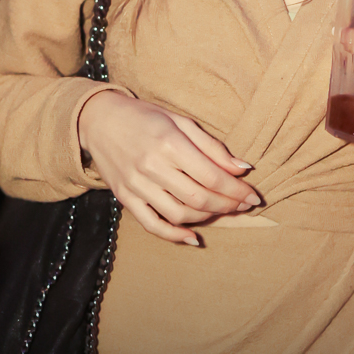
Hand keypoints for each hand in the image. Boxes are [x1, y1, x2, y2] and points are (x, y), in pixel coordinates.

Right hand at [78, 91, 259, 244]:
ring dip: (207, 218)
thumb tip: (243, 168)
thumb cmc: (145, 117)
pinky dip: (174, 236)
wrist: (99, 120)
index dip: (237, 190)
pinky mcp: (125, 198)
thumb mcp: (180, 121)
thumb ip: (212, 147)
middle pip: (199, 198)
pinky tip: (193, 237)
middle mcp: (152, 166)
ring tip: (223, 212)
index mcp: (169, 143)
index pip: (212, 176)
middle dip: (228, 206)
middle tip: (244, 206)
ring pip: (179, 214)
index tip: (254, 195)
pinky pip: (152, 224)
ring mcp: (136, 185)